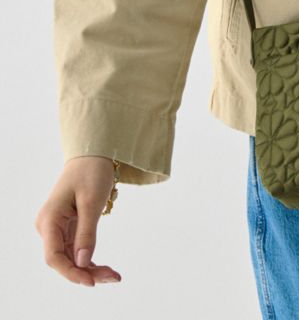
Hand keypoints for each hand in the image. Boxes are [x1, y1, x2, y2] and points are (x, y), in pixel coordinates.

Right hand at [35, 156, 122, 286]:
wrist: (93, 152)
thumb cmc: (92, 171)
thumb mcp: (92, 201)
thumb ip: (86, 232)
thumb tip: (83, 263)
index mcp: (49, 220)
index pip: (54, 257)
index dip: (72, 273)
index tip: (92, 282)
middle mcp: (48, 227)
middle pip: (63, 260)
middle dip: (86, 272)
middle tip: (114, 277)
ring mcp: (56, 227)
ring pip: (70, 257)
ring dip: (89, 268)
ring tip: (113, 275)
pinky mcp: (67, 226)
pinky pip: (75, 248)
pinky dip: (89, 259)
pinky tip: (104, 268)